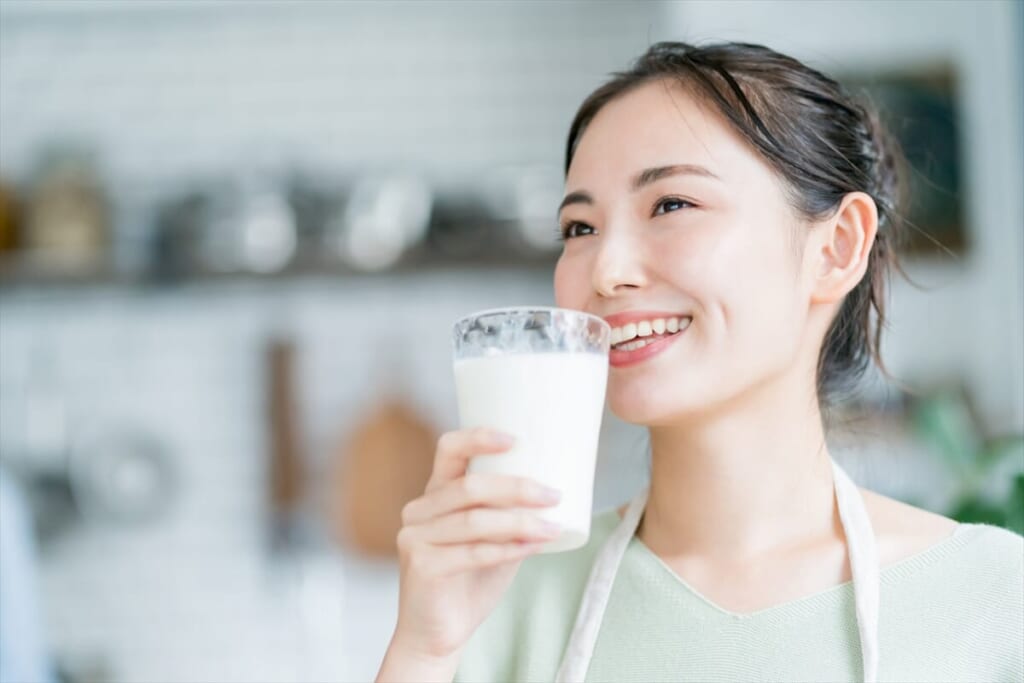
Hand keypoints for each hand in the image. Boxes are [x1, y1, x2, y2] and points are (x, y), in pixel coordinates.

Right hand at [376, 427, 561, 680]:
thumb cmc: (469, 582)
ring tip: (552, 525)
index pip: (448, 450)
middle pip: (470, 486)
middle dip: (517, 487)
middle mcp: (419, 510)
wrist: (438, 634)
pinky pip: (472, 552)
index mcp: (434, 494)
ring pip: (474, 520)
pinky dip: (508, 548)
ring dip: (519, 522)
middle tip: (553, 494)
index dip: (478, 438)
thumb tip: (555, 491)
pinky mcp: (421, 565)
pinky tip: (532, 547)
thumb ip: (510, 516)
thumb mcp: (494, 540)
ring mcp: (415, 537)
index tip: (515, 439)